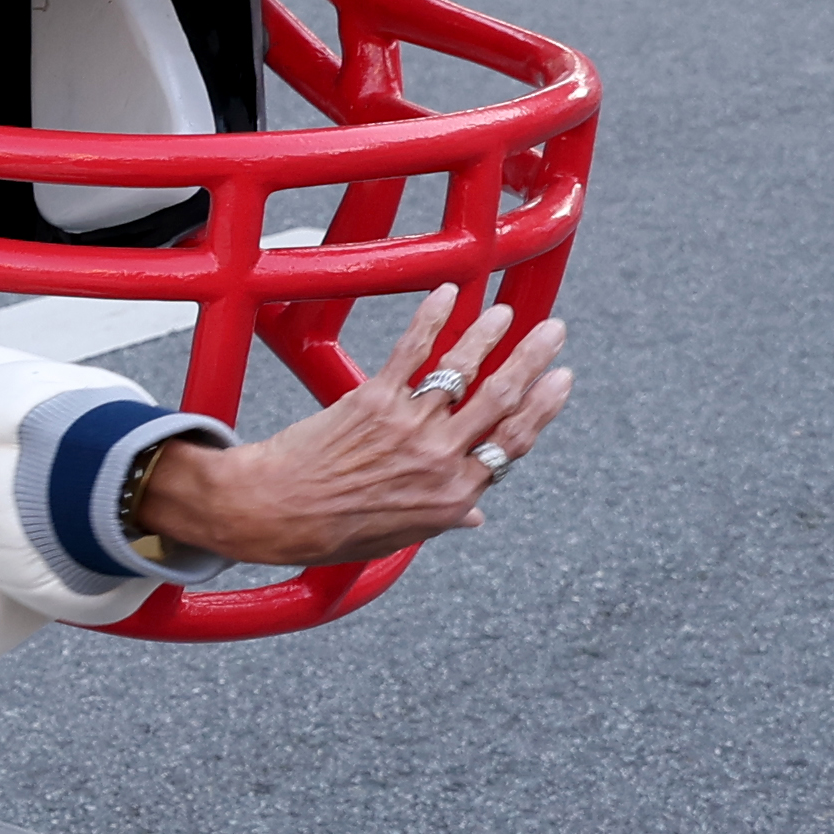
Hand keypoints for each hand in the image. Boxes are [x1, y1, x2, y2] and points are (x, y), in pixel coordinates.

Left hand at [140, 290, 575, 571]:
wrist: (272, 511)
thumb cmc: (331, 530)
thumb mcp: (399, 536)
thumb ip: (444, 516)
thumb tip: (477, 516)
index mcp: (455, 493)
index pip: (514, 441)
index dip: (543, 408)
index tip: (562, 380)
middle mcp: (440, 457)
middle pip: (501, 399)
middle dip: (532, 360)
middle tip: (554, 332)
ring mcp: (409, 425)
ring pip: (463, 371)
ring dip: (489, 336)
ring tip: (507, 314)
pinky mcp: (374, 398)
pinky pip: (412, 351)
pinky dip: (431, 319)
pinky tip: (447, 296)